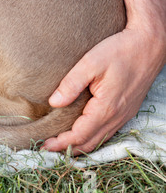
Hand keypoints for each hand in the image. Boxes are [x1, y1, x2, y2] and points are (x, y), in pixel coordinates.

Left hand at [43, 26, 165, 154]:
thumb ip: (71, 84)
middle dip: (68, 148)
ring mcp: (124, 115)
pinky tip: (81, 133)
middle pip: (89, 143)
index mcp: (106, 108)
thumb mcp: (91, 63)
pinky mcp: (127, 110)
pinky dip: (92, 137)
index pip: (80, 135)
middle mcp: (117, 116)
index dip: (61, 143)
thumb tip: (54, 103)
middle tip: (47, 148)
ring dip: (80, 145)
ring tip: (60, 144)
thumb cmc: (120, 50)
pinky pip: (108, 132)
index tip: (43, 145)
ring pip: (100, 139)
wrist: (150, 44)